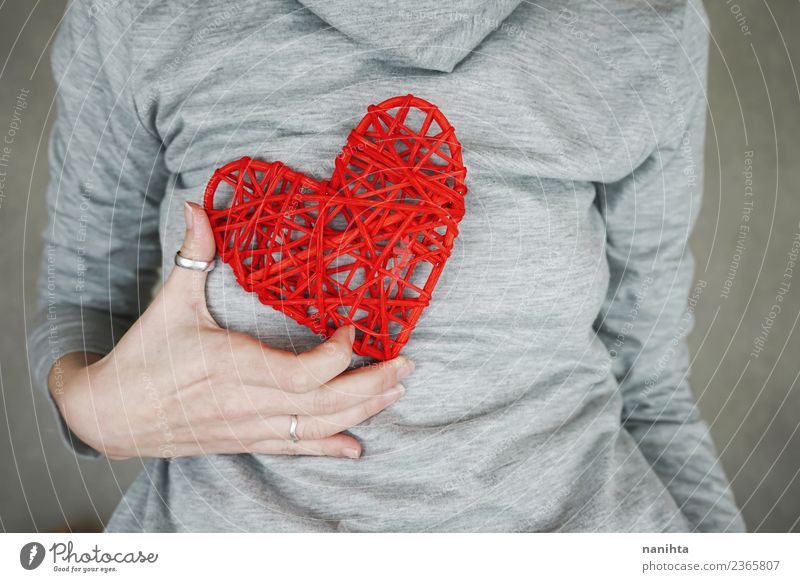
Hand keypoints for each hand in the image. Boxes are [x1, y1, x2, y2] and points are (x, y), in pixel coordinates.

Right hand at [49, 202, 411, 459]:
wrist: (109, 415)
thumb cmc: (143, 357)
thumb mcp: (169, 302)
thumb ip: (192, 255)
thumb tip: (197, 203)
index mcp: (233, 367)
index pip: (305, 373)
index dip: (340, 355)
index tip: (353, 328)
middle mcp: (247, 404)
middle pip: (325, 404)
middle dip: (372, 385)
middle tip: (408, 365)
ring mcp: (248, 428)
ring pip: (316, 429)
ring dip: (362, 412)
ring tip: (396, 392)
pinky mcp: (244, 441)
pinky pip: (293, 449)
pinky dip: (328, 447)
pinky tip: (354, 448)